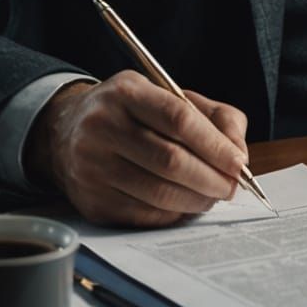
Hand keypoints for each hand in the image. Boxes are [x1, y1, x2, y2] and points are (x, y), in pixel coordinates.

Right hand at [25, 73, 249, 226]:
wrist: (67, 132)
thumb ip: (214, 116)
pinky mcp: (91, 201)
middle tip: (231, 187)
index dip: (213, 144)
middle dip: (210, 177)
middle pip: (169, 160)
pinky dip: (173, 214)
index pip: (178, 118)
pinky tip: (186, 206)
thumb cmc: (134, 113)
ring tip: (213, 196)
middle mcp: (102, 126)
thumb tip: (239, 153)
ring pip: (157, 192)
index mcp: (126, 92)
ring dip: (196, 200)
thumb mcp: (169, 96)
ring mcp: (92, 166)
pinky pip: (143, 214)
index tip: (238, 162)